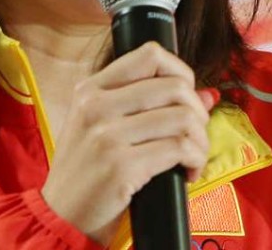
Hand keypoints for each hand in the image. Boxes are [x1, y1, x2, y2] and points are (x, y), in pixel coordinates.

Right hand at [40, 42, 217, 244]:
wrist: (62, 216)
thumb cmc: (88, 172)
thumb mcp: (103, 128)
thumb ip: (148, 106)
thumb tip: (208, 94)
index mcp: (90, 89)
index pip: (150, 55)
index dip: (180, 71)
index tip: (186, 97)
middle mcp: (96, 106)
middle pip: (175, 87)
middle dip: (198, 112)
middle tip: (195, 134)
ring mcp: (107, 136)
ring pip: (183, 117)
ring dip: (200, 140)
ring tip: (193, 156)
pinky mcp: (121, 166)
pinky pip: (180, 148)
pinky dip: (195, 160)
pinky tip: (188, 172)